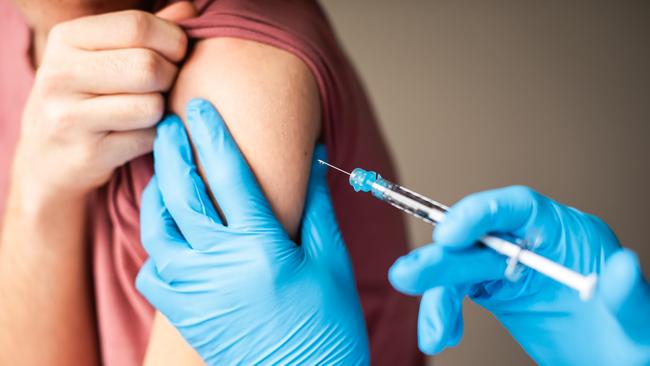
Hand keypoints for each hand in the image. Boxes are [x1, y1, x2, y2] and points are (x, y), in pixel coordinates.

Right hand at [11, 2, 195, 208]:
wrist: (49, 157)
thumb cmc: (90, 97)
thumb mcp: (107, 54)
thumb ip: (148, 30)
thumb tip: (190, 9)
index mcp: (68, 38)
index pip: (138, 25)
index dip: (173, 41)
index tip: (175, 55)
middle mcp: (60, 73)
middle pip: (149, 66)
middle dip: (170, 78)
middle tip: (163, 87)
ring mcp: (69, 116)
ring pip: (151, 106)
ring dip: (162, 111)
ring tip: (147, 111)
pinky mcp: (87, 153)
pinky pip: (147, 139)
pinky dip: (154, 138)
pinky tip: (135, 136)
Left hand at [136, 99, 368, 364]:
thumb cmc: (328, 324)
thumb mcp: (330, 261)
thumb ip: (316, 207)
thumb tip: (313, 159)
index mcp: (262, 247)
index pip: (230, 176)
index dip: (214, 136)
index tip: (202, 109)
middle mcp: (222, 265)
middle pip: (183, 194)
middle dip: (172, 152)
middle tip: (169, 125)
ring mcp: (197, 292)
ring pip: (158, 230)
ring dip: (157, 194)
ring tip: (163, 173)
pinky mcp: (186, 315)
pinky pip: (154, 272)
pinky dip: (157, 246)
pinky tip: (170, 233)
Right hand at [389, 186, 649, 364]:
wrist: (611, 363)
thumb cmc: (631, 339)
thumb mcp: (639, 325)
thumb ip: (631, 297)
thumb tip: (624, 265)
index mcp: (566, 233)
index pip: (518, 207)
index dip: (480, 213)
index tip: (449, 233)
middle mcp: (530, 243)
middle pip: (477, 239)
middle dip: (441, 259)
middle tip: (407, 276)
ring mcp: (508, 266)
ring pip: (458, 267)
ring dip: (435, 293)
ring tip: (433, 330)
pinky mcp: (492, 289)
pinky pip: (455, 293)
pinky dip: (442, 313)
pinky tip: (441, 335)